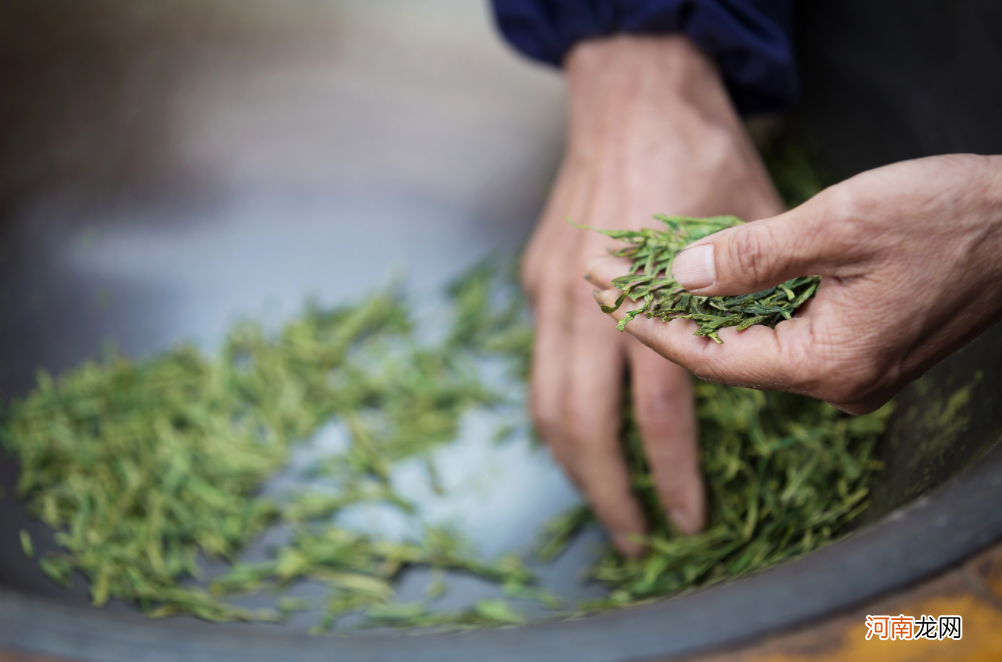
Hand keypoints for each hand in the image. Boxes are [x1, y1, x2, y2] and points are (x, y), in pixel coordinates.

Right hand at [523, 35, 783, 554]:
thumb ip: (751, 293)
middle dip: (607, 493)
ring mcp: (552, 290)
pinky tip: (580, 433)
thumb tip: (759, 359)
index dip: (671, 474)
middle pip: (582, 423)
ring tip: (601, 502)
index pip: (658, 411)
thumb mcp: (753, 216)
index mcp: (648, 294)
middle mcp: (586, 301)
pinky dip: (557, 408)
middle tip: (632, 540)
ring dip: (570, 462)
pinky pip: (541, 360)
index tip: (686, 521)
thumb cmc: (699, 150)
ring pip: (545, 400)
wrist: (631, 90)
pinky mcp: (537, 278)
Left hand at [589, 155, 1001, 413]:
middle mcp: (836, 384)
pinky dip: (743, 307)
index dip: (650, 326)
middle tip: (610, 279)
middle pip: (726, 355)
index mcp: (828, 365)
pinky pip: (783, 333)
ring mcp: (851, 372)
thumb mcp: (838, 224)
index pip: (710, 358)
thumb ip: (751, 257)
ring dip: (700, 309)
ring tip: (643, 275)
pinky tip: (709, 281)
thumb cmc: (949, 217)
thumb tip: (678, 280)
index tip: (603, 294)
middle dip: (665, 315)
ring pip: (753, 343)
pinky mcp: (861, 349)